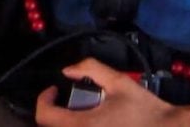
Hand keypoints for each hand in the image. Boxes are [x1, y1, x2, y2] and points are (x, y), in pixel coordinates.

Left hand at [35, 58, 184, 126]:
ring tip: (80, 114)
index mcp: (81, 125)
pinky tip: (94, 124)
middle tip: (68, 101)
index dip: (45, 100)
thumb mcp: (119, 82)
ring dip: (66, 123)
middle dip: (55, 114)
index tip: (56, 90)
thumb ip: (92, 69)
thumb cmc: (144, 109)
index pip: (44, 116)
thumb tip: (68, 70)